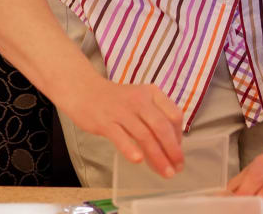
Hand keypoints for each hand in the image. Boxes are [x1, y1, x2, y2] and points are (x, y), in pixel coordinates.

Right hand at [61, 77, 183, 177]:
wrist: (84, 90)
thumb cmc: (116, 99)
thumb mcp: (140, 99)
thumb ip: (155, 116)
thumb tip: (171, 143)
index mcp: (153, 93)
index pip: (174, 115)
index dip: (179, 136)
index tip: (177, 152)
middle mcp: (140, 100)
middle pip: (162, 127)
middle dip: (172, 149)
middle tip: (178, 167)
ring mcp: (122, 111)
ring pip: (144, 135)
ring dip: (157, 156)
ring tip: (164, 171)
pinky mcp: (105, 122)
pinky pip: (120, 137)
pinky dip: (130, 149)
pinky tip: (138, 160)